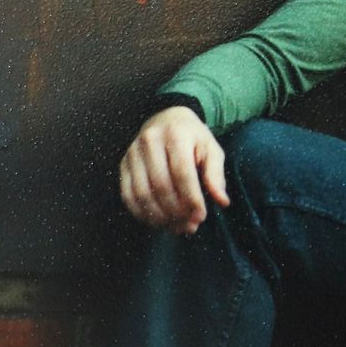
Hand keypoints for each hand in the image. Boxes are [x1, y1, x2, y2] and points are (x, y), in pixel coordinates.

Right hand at [119, 106, 229, 234]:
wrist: (167, 119)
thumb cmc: (193, 138)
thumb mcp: (211, 150)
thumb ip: (216, 175)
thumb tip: (223, 202)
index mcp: (176, 136)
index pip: (182, 174)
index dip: (191, 199)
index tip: (201, 216)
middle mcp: (150, 142)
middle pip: (161, 186)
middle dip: (177, 212)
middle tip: (190, 226)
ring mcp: (133, 153)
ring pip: (142, 193)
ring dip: (159, 217)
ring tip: (176, 227)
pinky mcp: (123, 164)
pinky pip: (128, 195)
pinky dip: (141, 213)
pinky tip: (158, 222)